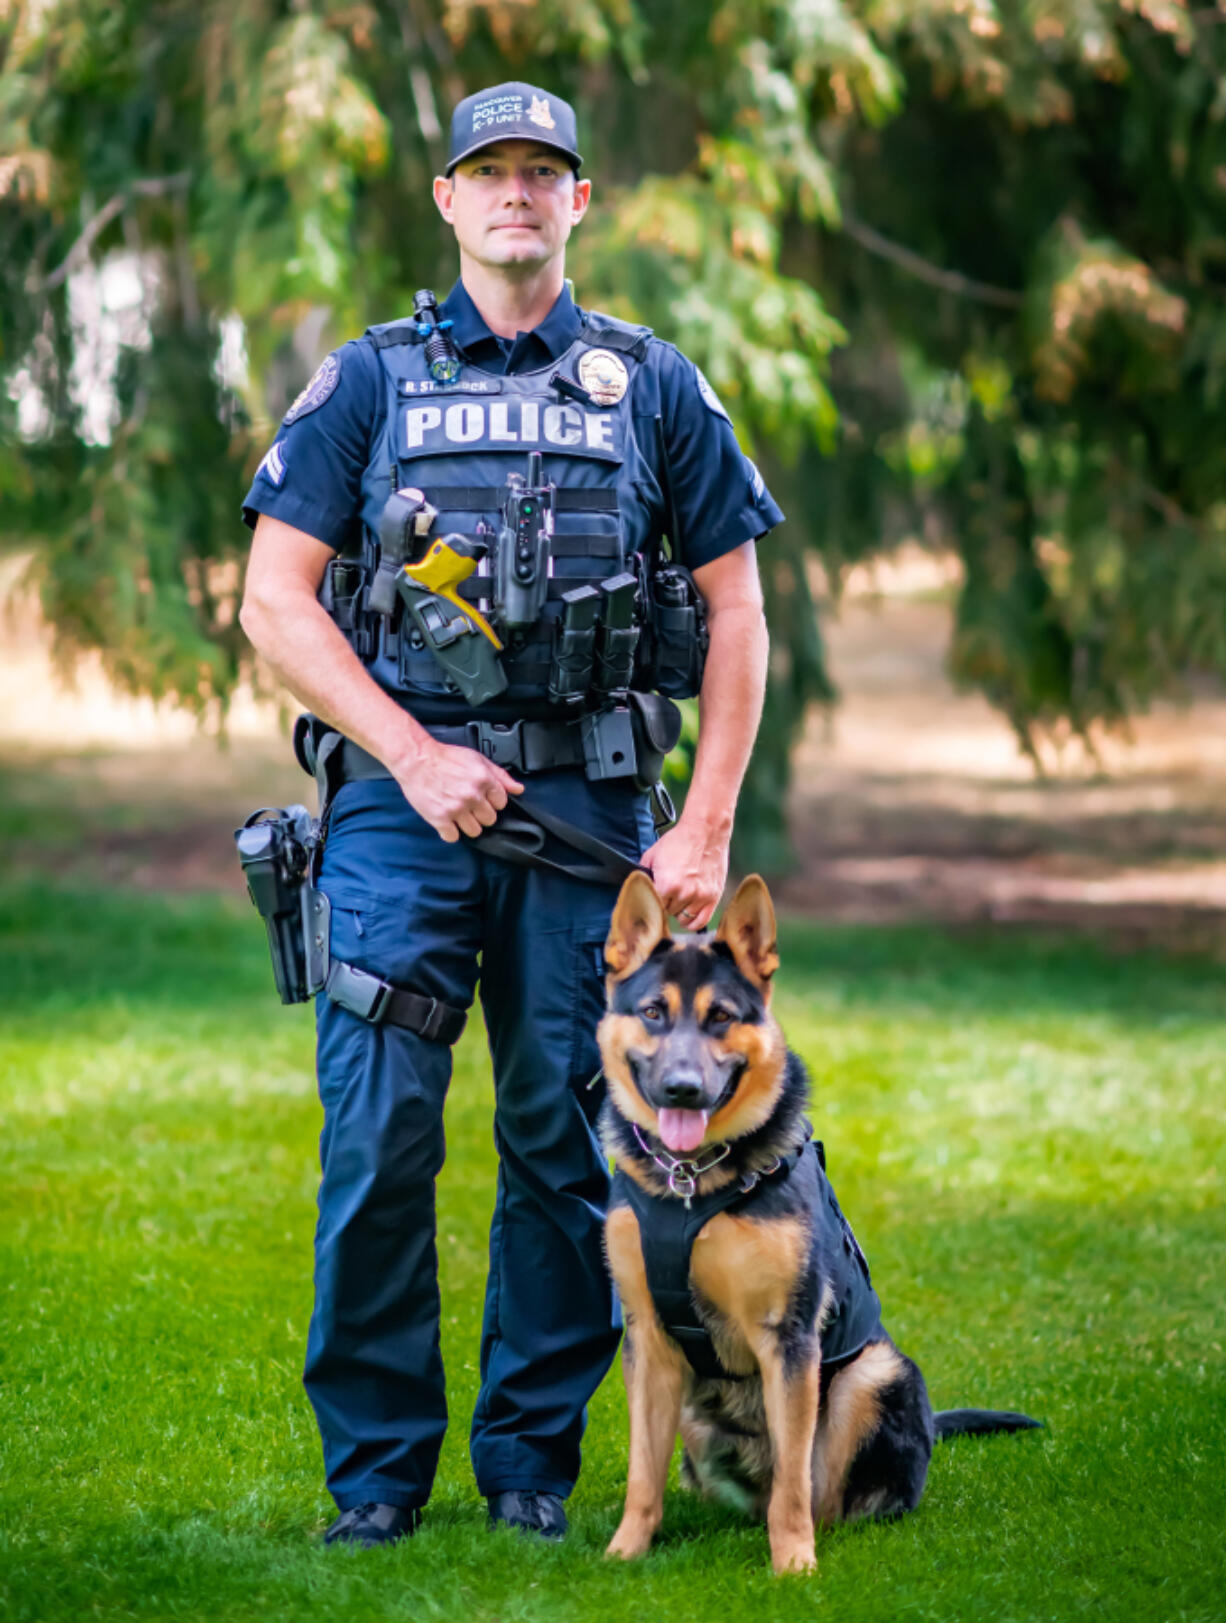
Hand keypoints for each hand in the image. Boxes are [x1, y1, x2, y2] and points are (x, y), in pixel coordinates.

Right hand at [392, 739, 522, 841]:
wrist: (416, 759)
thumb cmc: (444, 758)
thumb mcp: (477, 759)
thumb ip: (500, 775)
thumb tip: (518, 789)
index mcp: (483, 780)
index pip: (501, 803)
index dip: (493, 801)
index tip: (483, 799)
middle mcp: (471, 795)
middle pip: (490, 819)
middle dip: (481, 813)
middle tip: (469, 805)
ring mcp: (456, 809)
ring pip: (475, 831)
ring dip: (467, 824)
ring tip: (458, 814)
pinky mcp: (439, 818)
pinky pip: (453, 837)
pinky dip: (450, 832)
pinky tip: (447, 821)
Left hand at [639, 818, 728, 929]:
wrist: (705, 831)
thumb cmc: (678, 840)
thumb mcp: (652, 855)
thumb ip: (643, 875)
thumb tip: (638, 889)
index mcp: (666, 885)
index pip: (653, 906)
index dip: (651, 900)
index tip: (652, 896)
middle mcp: (684, 893)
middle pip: (667, 913)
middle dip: (665, 904)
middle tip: (667, 892)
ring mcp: (701, 896)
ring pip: (683, 918)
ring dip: (678, 911)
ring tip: (678, 899)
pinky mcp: (713, 896)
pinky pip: (701, 921)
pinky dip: (693, 921)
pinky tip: (688, 912)